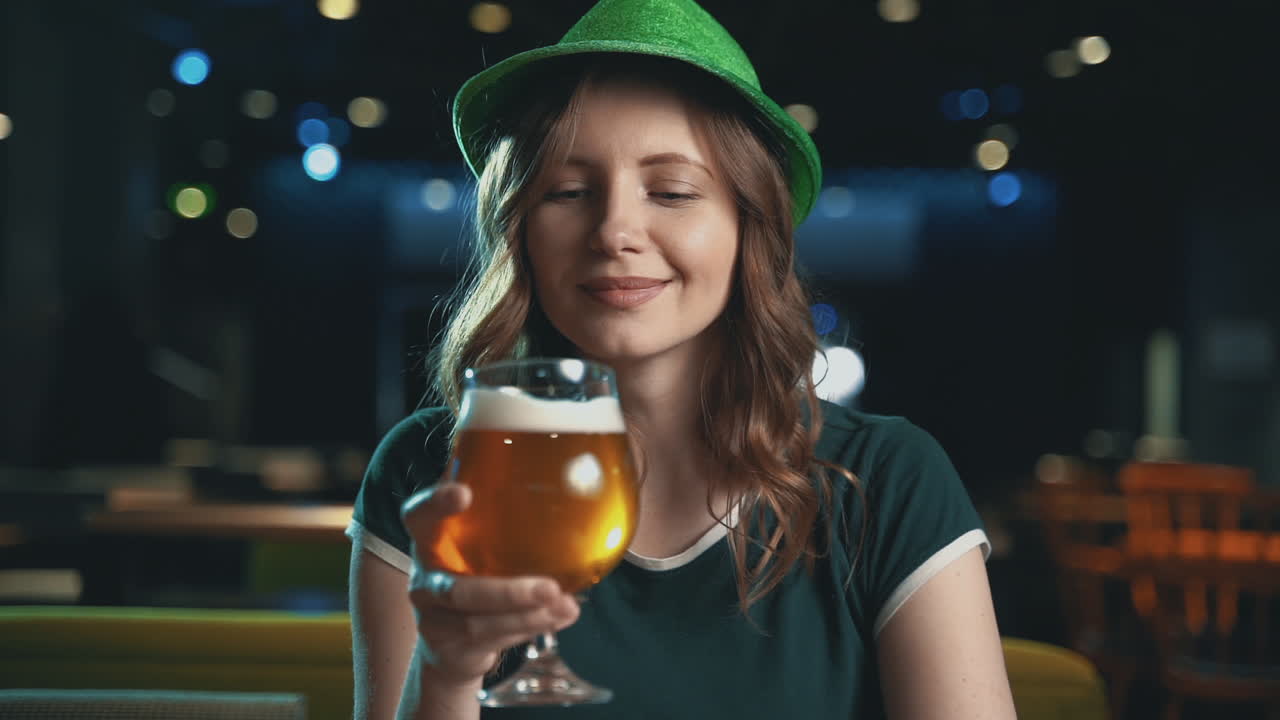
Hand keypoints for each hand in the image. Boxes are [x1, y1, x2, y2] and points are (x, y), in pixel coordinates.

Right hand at [400, 483, 580, 687]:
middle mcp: (424, 578)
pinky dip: (528, 628)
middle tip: (550, 588)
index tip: (463, 493)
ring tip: (565, 606)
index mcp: (428, 540)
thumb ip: (497, 510)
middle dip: (508, 593)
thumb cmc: (472, 572)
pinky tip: (559, 616)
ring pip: (478, 622)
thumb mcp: (478, 539)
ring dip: (527, 617)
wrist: (449, 642)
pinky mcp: (450, 646)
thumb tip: (552, 466)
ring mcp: (433, 617)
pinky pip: (490, 640)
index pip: (420, 515)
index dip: (436, 503)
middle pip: (458, 589)